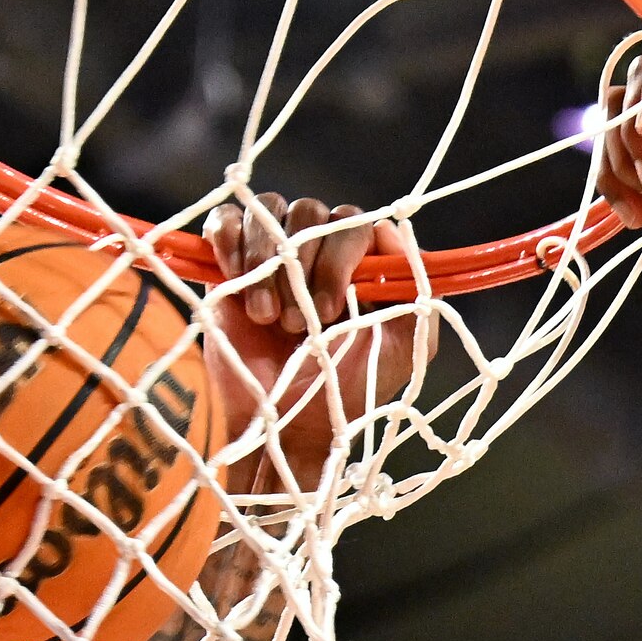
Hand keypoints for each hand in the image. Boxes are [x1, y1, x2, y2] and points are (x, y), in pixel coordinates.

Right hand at [195, 192, 420, 491]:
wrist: (287, 428)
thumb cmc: (346, 393)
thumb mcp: (401, 349)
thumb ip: (415, 294)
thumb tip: (391, 234)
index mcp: (356, 262)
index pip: (352, 224)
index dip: (340, 257)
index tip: (331, 310)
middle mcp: (315, 250)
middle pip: (309, 213)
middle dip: (302, 269)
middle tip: (297, 325)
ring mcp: (271, 255)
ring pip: (268, 212)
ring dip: (267, 262)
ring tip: (266, 318)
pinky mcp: (229, 265)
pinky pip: (227, 220)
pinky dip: (229, 239)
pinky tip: (236, 278)